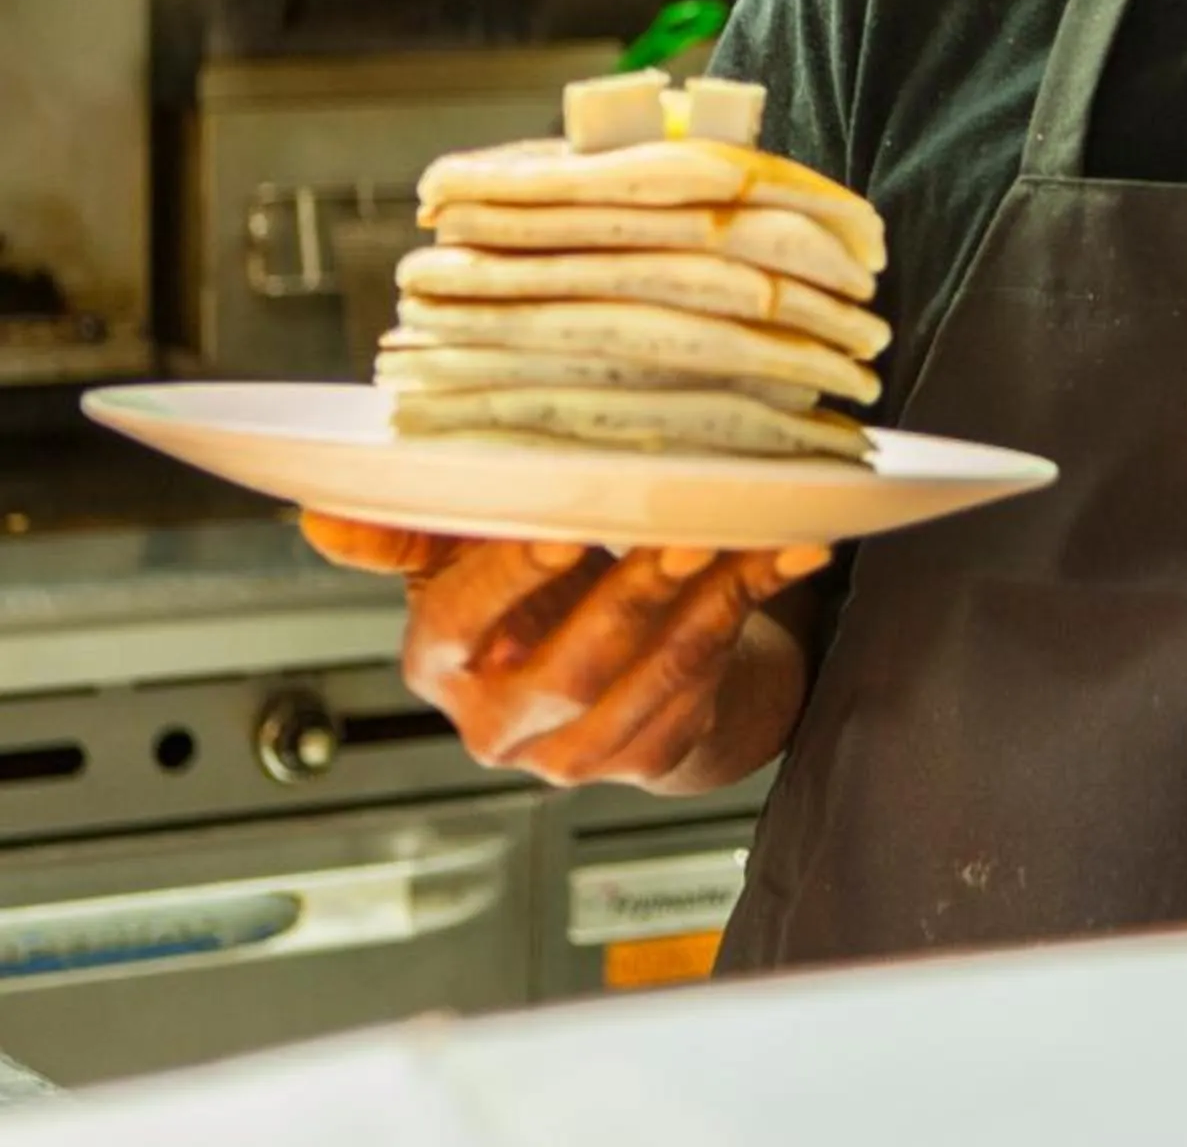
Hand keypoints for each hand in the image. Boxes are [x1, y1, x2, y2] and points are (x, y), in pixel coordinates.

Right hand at [302, 512, 827, 788]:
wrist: (617, 655)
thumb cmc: (537, 587)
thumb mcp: (465, 550)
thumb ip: (408, 527)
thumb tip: (319, 515)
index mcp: (438, 665)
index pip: (455, 626)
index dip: (507, 579)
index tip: (564, 528)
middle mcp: (496, 724)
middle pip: (567, 666)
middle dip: (632, 595)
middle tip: (685, 532)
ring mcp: (572, 754)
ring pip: (645, 681)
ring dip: (705, 605)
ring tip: (748, 537)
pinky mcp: (646, 756)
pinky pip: (700, 689)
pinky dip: (745, 615)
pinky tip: (782, 559)